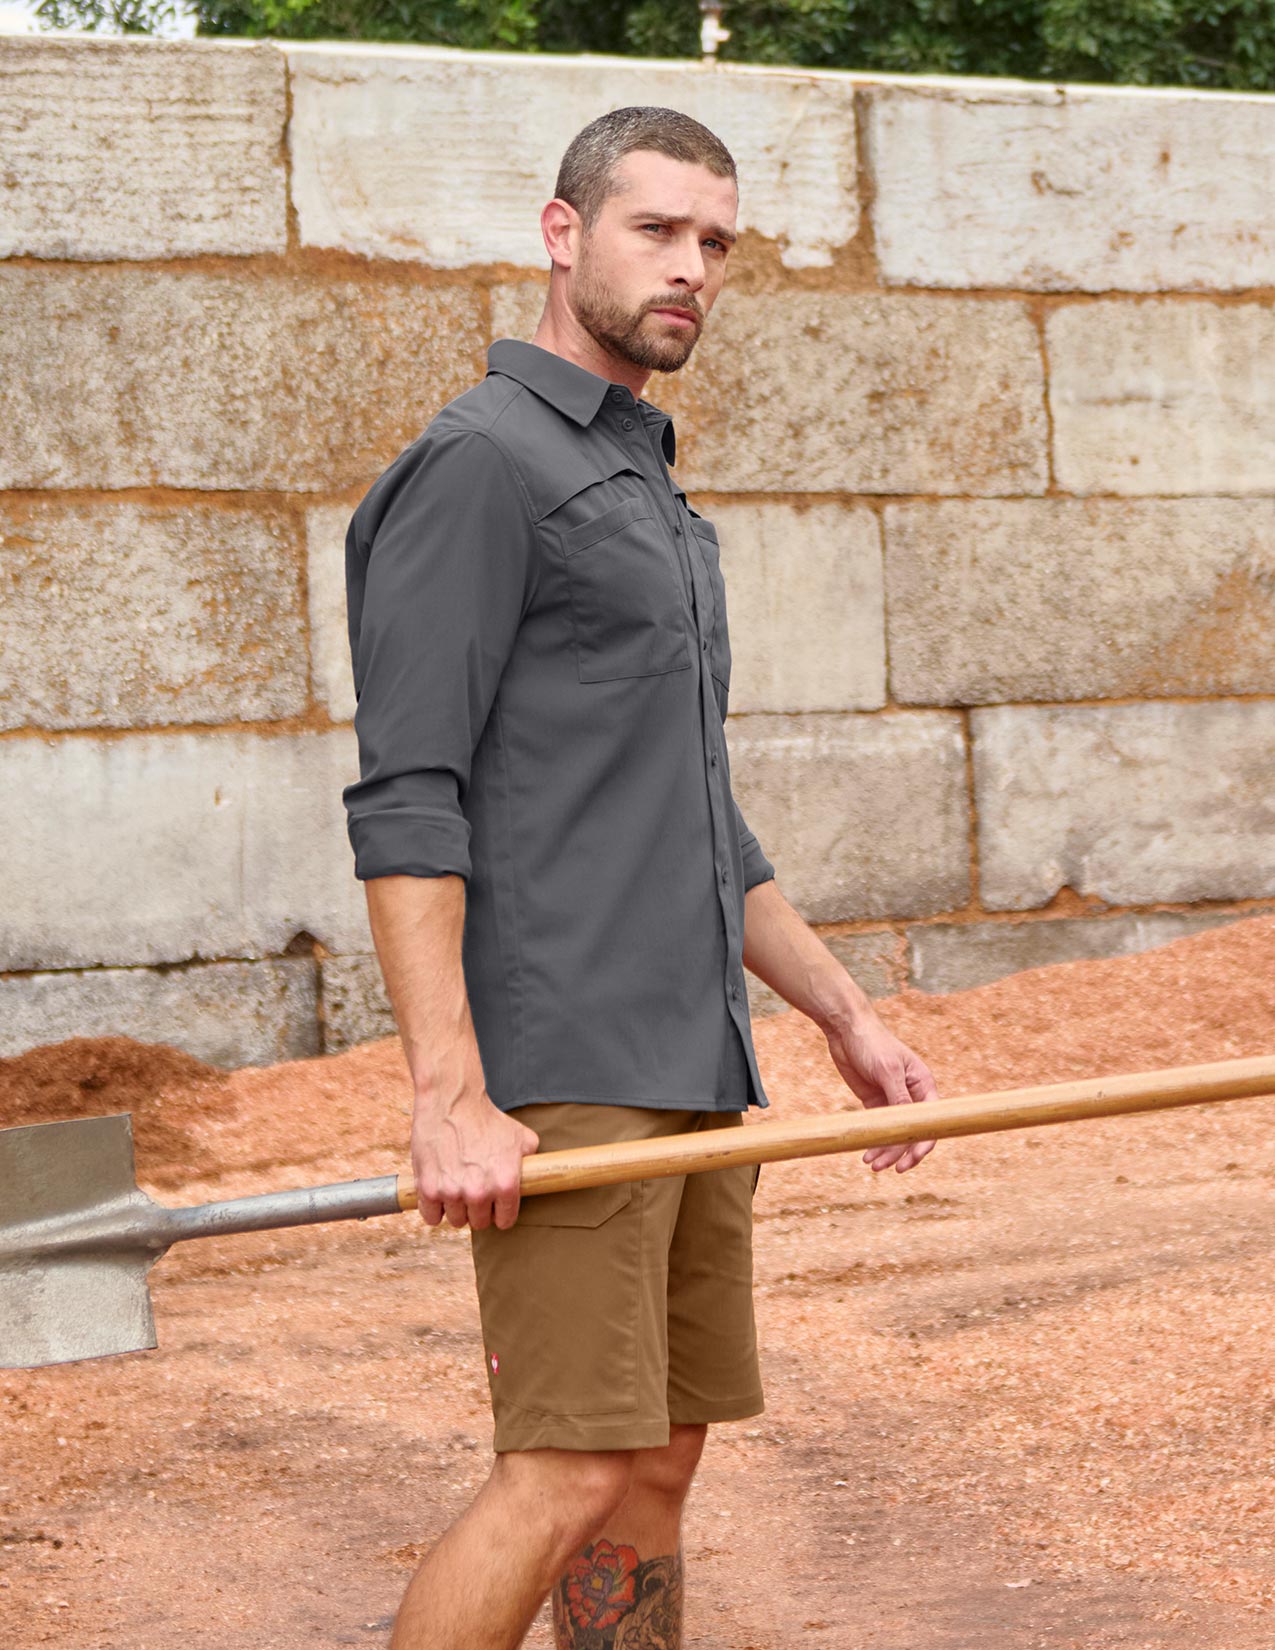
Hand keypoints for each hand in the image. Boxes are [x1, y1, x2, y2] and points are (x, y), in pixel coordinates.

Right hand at [411, 1095, 540, 1230]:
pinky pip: (432, 1217)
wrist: (452, 1101)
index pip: (505, 1221)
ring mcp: (452, 1192)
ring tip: (456, 1186)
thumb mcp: (520, 1136)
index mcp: (505, 1184)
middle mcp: (480, 1192)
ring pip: (456, 1220)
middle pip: (479, 1223)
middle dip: (478, 1209)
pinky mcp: (428, 1189)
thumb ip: (531, 1160)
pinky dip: (433, 1208)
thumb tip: (537, 1172)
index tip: (494, 1205)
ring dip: (456, 1208)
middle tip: (473, 1190)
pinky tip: (439, 1192)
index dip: (500, 1212)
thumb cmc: (487, 1118)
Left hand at [824, 1010, 937, 1173]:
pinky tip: (866, 1153)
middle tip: (889, 1168)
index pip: (930, 1122)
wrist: (846, 1030)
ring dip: (886, 1151)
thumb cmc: (873, 1043)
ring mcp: (893, 1100)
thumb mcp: (888, 1070)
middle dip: (902, 1153)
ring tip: (872, 1165)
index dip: (924, 1144)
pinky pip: (879, 1128)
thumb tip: (910, 1125)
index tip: (912, 1160)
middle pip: (913, 1133)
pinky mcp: (876, 1102)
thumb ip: (899, 1097)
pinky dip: (874, 1142)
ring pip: (895, 1134)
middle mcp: (912, 1095)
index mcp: (923, 1085)